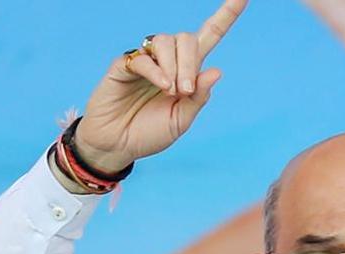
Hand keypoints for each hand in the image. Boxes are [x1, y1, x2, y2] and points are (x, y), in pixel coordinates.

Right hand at [73, 0, 246, 172]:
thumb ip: (199, 98)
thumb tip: (216, 70)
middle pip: (187, 38)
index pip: (210, 36)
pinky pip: (144, 57)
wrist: (118, 146)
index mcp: (187, 71)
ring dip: (175, 67)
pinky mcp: (124, 66)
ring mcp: (146, 61)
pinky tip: (162, 86)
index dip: (226, 16)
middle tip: (184, 91)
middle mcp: (168, 61)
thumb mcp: (181, 121)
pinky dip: (157, 71)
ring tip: (171, 92)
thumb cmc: (149, 133)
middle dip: (190, 63)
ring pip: (166, 41)